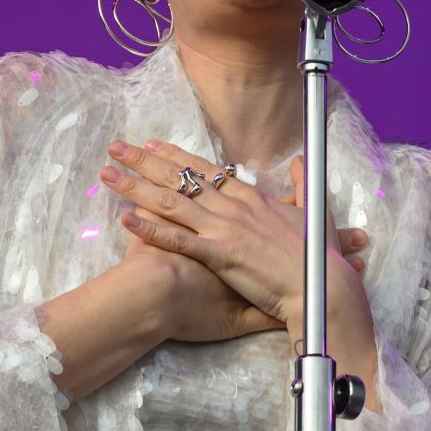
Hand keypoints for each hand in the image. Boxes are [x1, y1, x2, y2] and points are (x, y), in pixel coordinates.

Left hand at [99, 139, 369, 337]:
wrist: (323, 286)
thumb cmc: (320, 257)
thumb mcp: (315, 212)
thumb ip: (304, 183)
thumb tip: (301, 161)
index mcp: (254, 198)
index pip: (208, 170)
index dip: (177, 156)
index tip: (152, 144)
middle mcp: (235, 207)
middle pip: (182, 177)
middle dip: (144, 160)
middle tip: (116, 147)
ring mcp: (226, 229)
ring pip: (172, 202)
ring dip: (135, 185)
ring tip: (107, 173)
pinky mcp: (220, 255)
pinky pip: (178, 239)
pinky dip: (150, 228)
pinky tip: (125, 219)